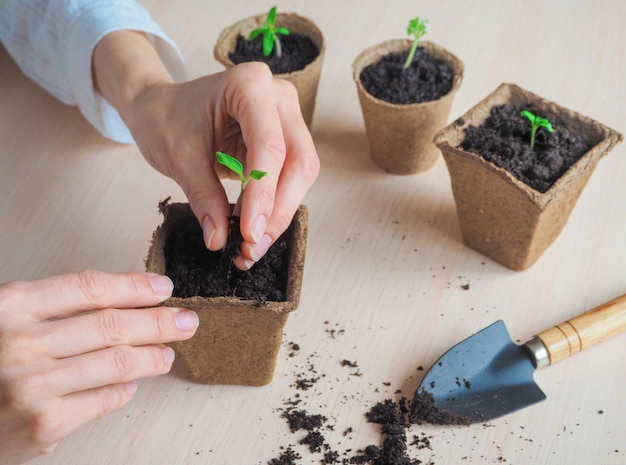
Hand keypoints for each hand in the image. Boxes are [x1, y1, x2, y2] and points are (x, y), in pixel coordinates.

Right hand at [0, 271, 197, 463]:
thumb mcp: (3, 321)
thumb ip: (50, 312)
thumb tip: (118, 307)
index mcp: (11, 307)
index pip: (90, 288)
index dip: (134, 286)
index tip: (162, 287)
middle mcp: (22, 343)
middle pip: (112, 325)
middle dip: (159, 321)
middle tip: (186, 320)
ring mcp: (33, 386)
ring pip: (117, 362)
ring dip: (153, 356)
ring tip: (168, 353)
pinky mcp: (43, 425)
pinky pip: (103, 400)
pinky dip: (124, 390)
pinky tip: (133, 385)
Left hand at [93, 31, 319, 269]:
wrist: (160, 107)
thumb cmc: (166, 118)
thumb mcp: (179, 157)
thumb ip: (203, 197)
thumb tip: (221, 239)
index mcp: (249, 85)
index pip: (269, 146)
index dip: (263, 194)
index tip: (250, 233)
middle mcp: (277, 97)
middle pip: (298, 161)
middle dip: (278, 209)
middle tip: (253, 246)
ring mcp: (285, 118)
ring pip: (300, 173)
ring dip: (279, 213)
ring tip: (251, 246)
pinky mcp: (283, 140)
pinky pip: (289, 178)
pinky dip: (273, 207)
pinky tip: (253, 230)